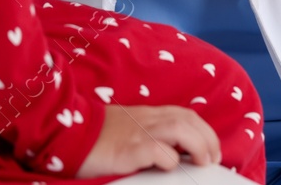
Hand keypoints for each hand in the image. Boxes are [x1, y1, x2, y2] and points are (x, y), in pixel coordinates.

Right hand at [76, 104, 221, 177]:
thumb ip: (147, 132)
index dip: (204, 130)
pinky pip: (158, 150)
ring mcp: (139, 132)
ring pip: (181, 128)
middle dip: (208, 138)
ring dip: (199, 145)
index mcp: (147, 114)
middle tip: (212, 158)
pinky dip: (169, 158)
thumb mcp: (127, 128)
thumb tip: (172, 151)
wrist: (67, 132)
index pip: (185, 114)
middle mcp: (147, 119)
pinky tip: (168, 166)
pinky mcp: (129, 149)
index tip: (212, 149)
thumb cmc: (96, 135)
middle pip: (188, 119)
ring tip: (202, 162)